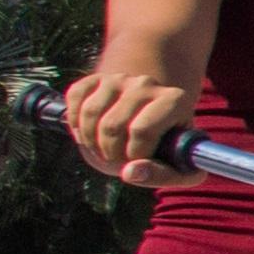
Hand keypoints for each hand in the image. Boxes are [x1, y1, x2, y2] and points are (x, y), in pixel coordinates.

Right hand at [62, 66, 196, 183]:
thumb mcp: (178, 169)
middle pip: (113, 125)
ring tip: (104, 151)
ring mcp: (120, 78)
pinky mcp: (97, 79)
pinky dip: (75, 123)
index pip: (142, 130)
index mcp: (175, 100)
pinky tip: (88, 134)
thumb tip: (130, 172)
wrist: (153, 128)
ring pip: (90, 113)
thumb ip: (161, 175)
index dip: (133, 155)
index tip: (138, 163)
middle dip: (110, 153)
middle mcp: (147, 83)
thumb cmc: (169, 152)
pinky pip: (75, 97)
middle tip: (117, 161)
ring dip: (90, 142)